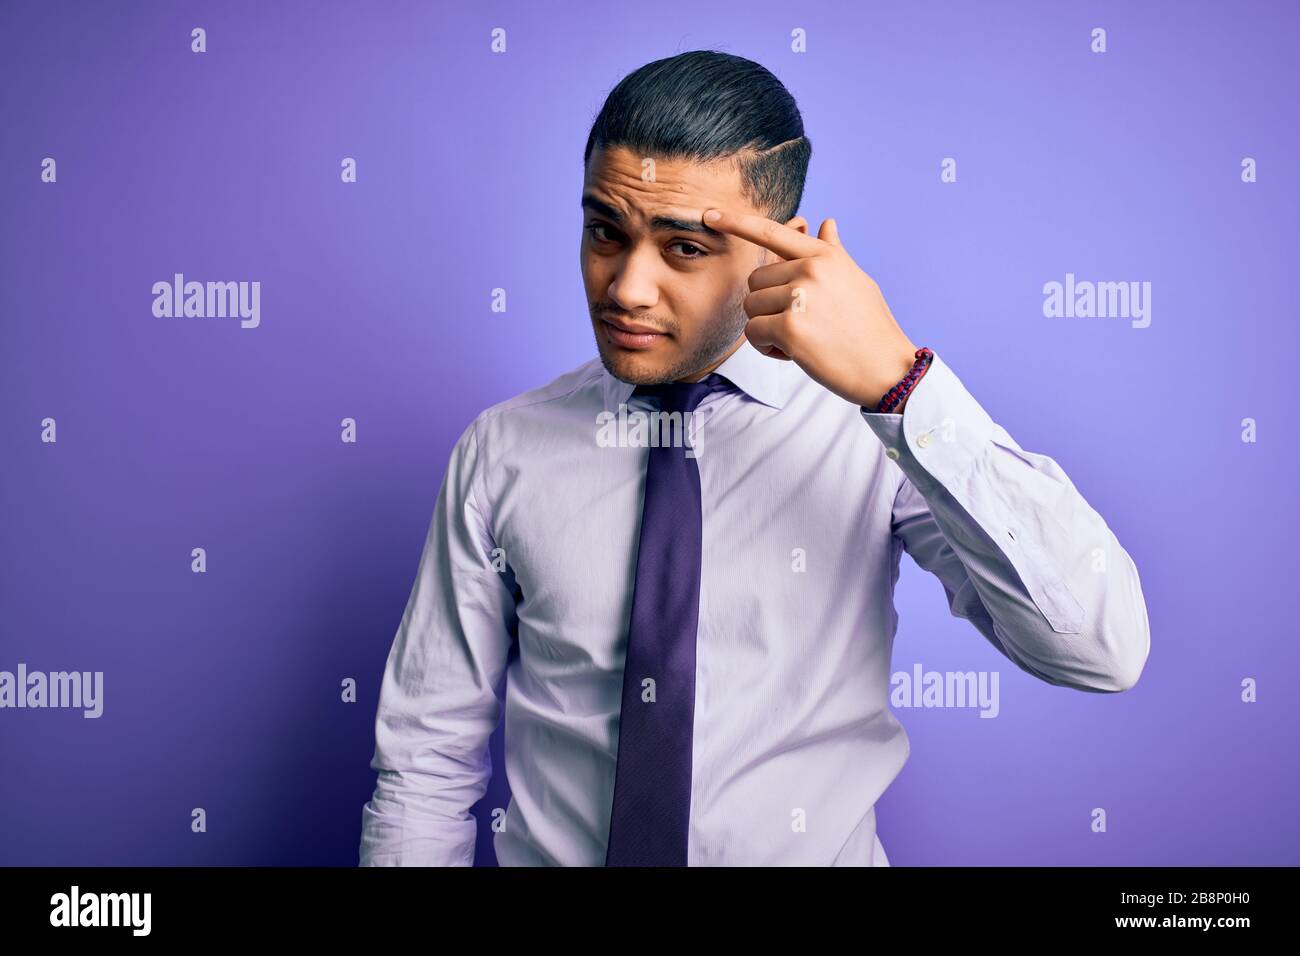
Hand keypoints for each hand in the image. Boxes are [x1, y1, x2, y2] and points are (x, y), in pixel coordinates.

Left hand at [703, 208, 919, 409]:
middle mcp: (811, 270)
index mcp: (825, 256)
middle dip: (767, 306)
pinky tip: (793, 354)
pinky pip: (753, 332)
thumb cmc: (870, 327)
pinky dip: (766, 348)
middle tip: (799, 324)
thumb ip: (833, 253)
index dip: (737, 223)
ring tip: (800, 340)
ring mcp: (800, 297)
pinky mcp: (791, 327)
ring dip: (766, 328)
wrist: (886, 367)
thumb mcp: (856, 281)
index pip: (772, 232)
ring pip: (751, 307)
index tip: (710, 215)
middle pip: (755, 281)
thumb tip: (826, 222)